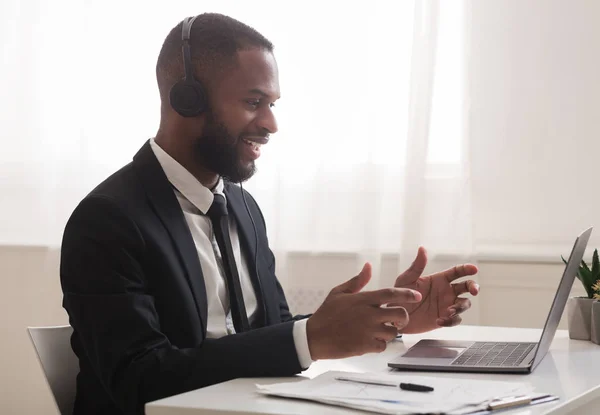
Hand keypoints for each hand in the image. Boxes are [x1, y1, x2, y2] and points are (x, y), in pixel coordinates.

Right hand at [306, 263, 421, 359]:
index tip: (417, 296)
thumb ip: (357, 280)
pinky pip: (383, 346)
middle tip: (397, 319)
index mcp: (363, 299)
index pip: (391, 294)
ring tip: (379, 330)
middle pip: (400, 314)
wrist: (314, 336)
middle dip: (404, 317)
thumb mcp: (339, 292)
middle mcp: (368, 314)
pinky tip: (370, 340)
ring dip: (390, 332)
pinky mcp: (365, 346)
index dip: (407, 294)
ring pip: (393, 332)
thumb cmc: (326, 313)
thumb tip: (368, 266)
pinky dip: (380, 344)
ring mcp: (368, 331)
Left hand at [393, 247, 478, 333]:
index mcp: (439, 279)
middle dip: (474, 287)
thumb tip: (422, 248)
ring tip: (449, 311)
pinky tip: (440, 321)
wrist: (395, 315)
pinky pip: (455, 320)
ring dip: (461, 307)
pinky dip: (451, 321)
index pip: (457, 272)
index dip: (467, 269)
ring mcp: (446, 305)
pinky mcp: (444, 319)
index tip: (474, 269)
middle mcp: (446, 291)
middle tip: (474, 291)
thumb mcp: (406, 279)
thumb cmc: (399, 295)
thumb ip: (416, 266)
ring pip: (464, 303)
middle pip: (467, 287)